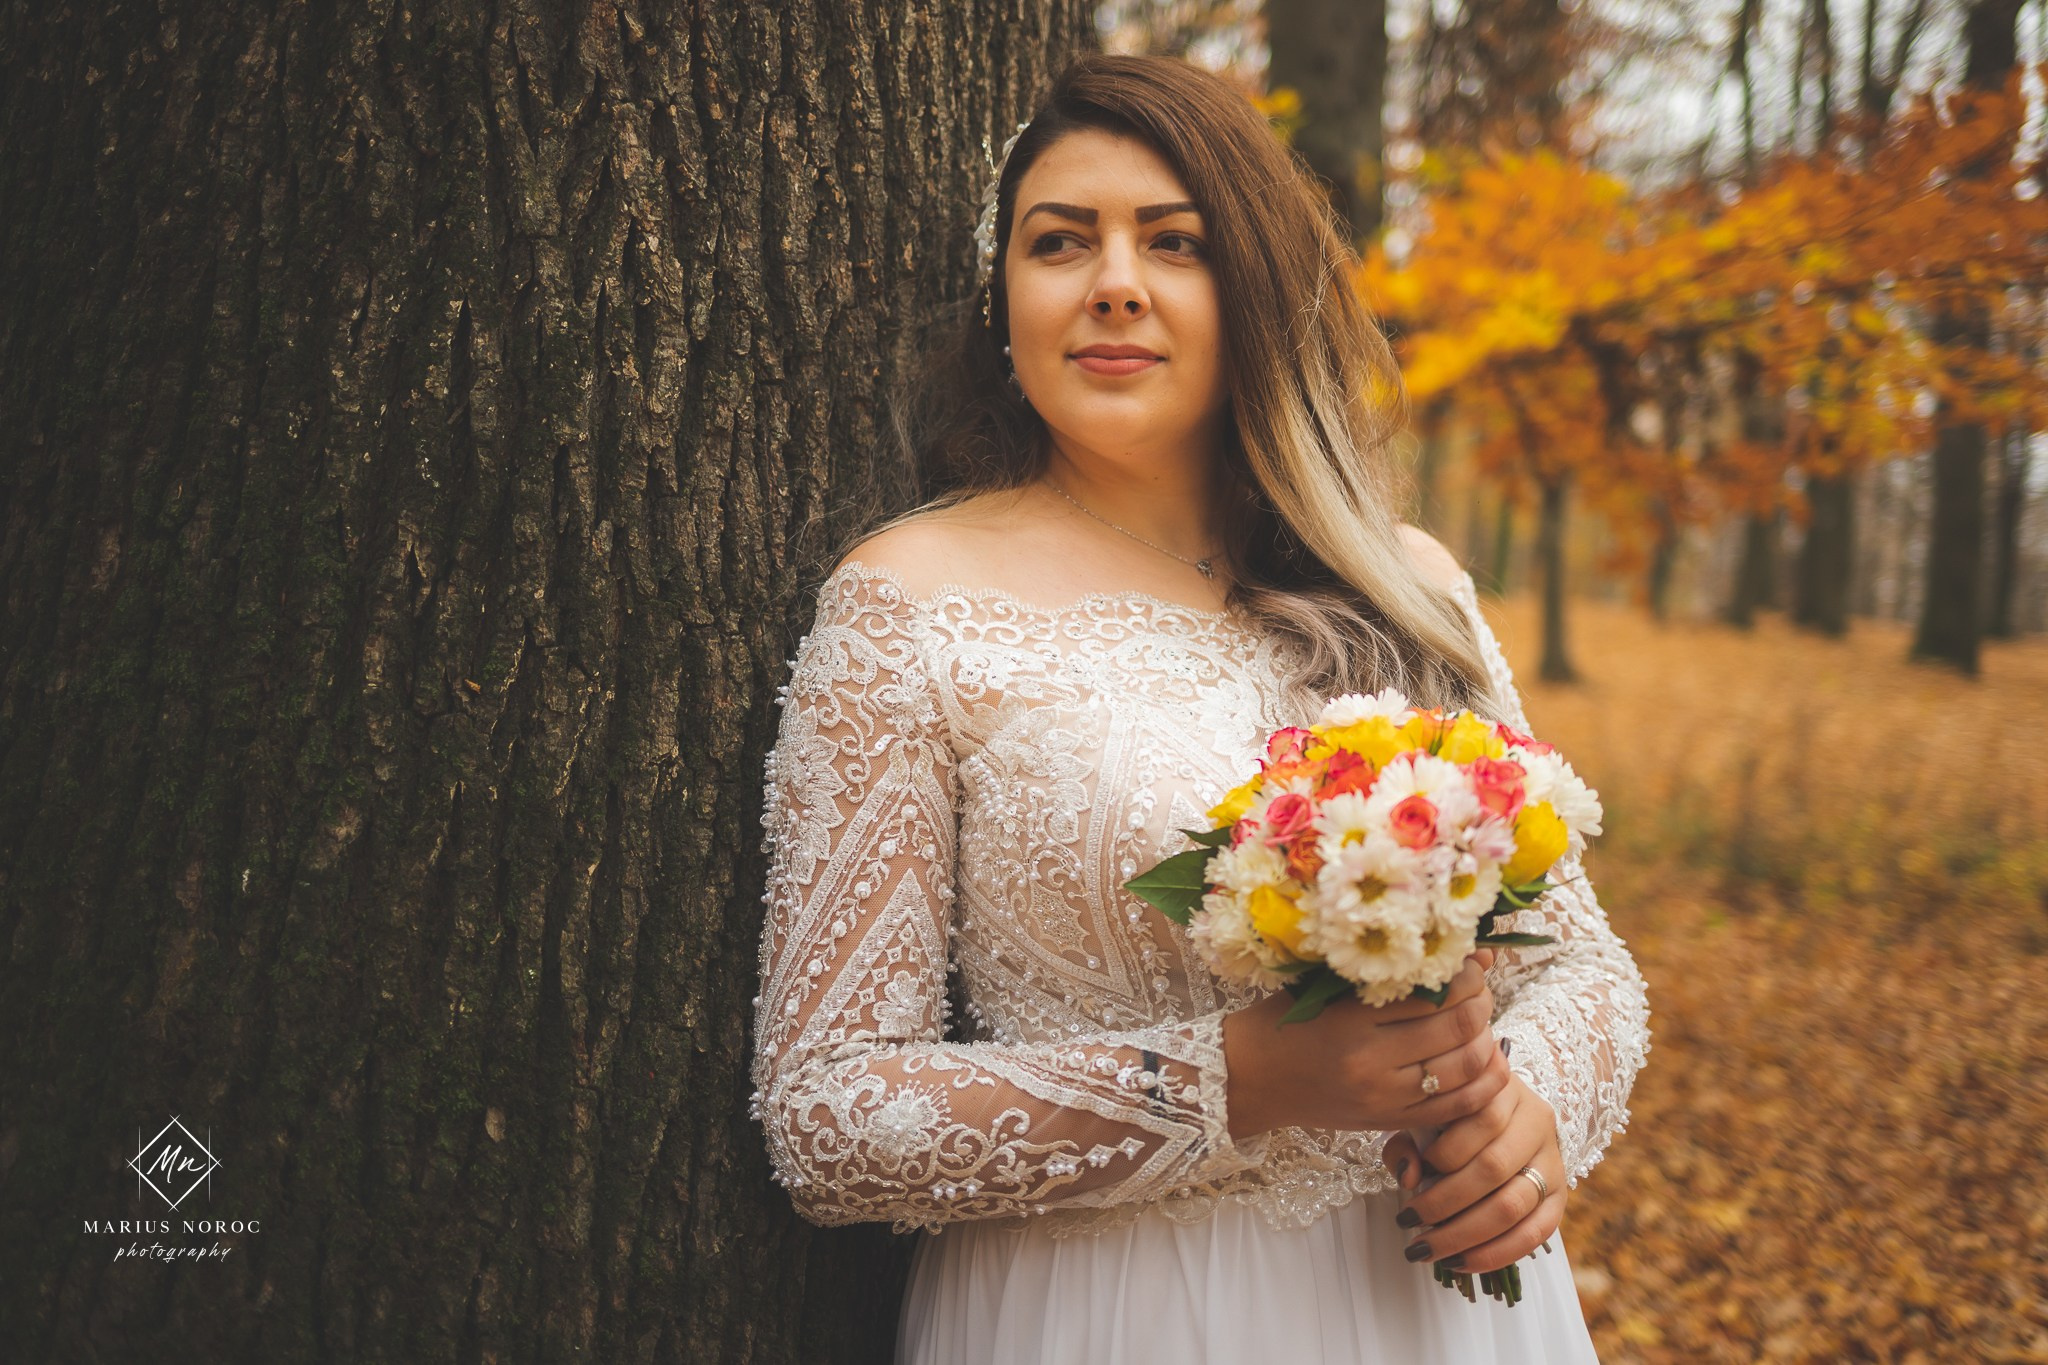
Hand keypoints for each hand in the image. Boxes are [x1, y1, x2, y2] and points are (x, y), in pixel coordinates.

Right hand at [1221, 950, 1506, 1137]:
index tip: (1468, 962)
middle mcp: (1371, 1062)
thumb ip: (1389, 971)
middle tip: (1479, 989)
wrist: (1250, 1078)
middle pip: (1458, 1027)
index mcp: (1351, 1020)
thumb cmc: (1285, 1021)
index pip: (1433, 992)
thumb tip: (1472, 953)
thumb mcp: (1326, 986)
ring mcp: (1384, 1097)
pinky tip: (1484, 1060)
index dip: (1466, 974)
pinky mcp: (1390, 1121)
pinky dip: (1483, 1081)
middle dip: (1482, 1001)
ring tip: (1478, 1021)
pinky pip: (1458, 1106)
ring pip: (1465, 1066)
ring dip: (1485, 1038)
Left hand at [1382, 1070, 1565, 1275]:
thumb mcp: (1429, 1117)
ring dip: (1465, 1235)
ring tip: (1427, 1249)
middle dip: (1445, 1203)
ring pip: (1513, 1204)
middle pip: (1493, 1167)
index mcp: (1503, 1090)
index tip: (1409, 1179)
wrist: (1510, 1117)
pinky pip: (1536, 1233)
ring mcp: (1552, 1161)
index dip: (1442, 1154)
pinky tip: (1460, 1262)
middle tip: (1408, 1223)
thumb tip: (1409, 1178)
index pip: (1479, 1119)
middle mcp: (1535, 1121)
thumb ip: (1409, 1141)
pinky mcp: (1561, 1196)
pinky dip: (1495, 1254)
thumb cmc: (1456, 1119)